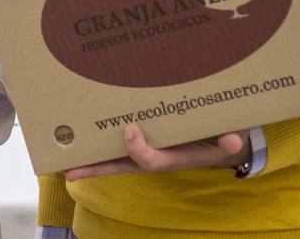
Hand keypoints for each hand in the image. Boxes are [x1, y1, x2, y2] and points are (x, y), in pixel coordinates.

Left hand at [64, 124, 250, 179]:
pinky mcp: (149, 139)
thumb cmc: (226, 135)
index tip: (130, 129)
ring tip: (66, 157)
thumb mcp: (231, 136)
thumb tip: (232, 139)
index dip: (138, 149)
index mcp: (177, 157)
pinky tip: (83, 139)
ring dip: (94, 159)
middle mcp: (159, 155)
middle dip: (97, 169)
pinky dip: (104, 148)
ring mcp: (152, 149)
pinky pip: (122, 146)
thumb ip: (230, 138)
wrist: (230, 139)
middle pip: (122, 166)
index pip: (151, 160)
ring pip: (118, 158)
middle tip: (68, 170)